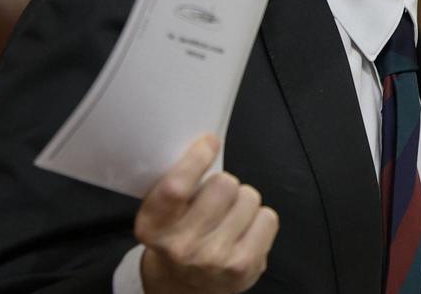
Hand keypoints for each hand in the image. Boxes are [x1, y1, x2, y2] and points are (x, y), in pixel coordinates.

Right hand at [135, 134, 278, 293]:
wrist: (183, 288)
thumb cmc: (177, 237)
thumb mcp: (162, 212)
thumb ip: (178, 181)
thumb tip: (209, 143)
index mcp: (153, 227)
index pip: (176, 187)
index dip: (197, 158)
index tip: (209, 142)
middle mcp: (181, 246)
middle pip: (223, 184)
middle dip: (224, 184)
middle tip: (216, 200)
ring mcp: (214, 259)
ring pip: (248, 197)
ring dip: (243, 202)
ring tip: (228, 219)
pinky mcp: (243, 266)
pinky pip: (268, 217)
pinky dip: (260, 219)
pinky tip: (244, 232)